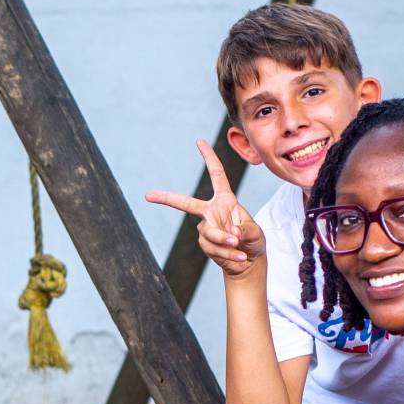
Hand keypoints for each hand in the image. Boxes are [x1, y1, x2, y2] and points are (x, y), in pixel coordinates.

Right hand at [146, 140, 265, 278]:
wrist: (248, 261)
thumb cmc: (253, 242)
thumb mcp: (255, 232)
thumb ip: (245, 230)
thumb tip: (232, 234)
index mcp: (225, 200)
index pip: (216, 175)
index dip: (209, 158)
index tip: (200, 142)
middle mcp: (212, 211)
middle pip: (186, 203)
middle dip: (167, 198)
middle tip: (148, 195)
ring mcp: (206, 228)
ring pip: (209, 233)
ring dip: (224, 242)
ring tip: (239, 248)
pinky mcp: (205, 244)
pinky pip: (212, 248)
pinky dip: (226, 254)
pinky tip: (239, 257)